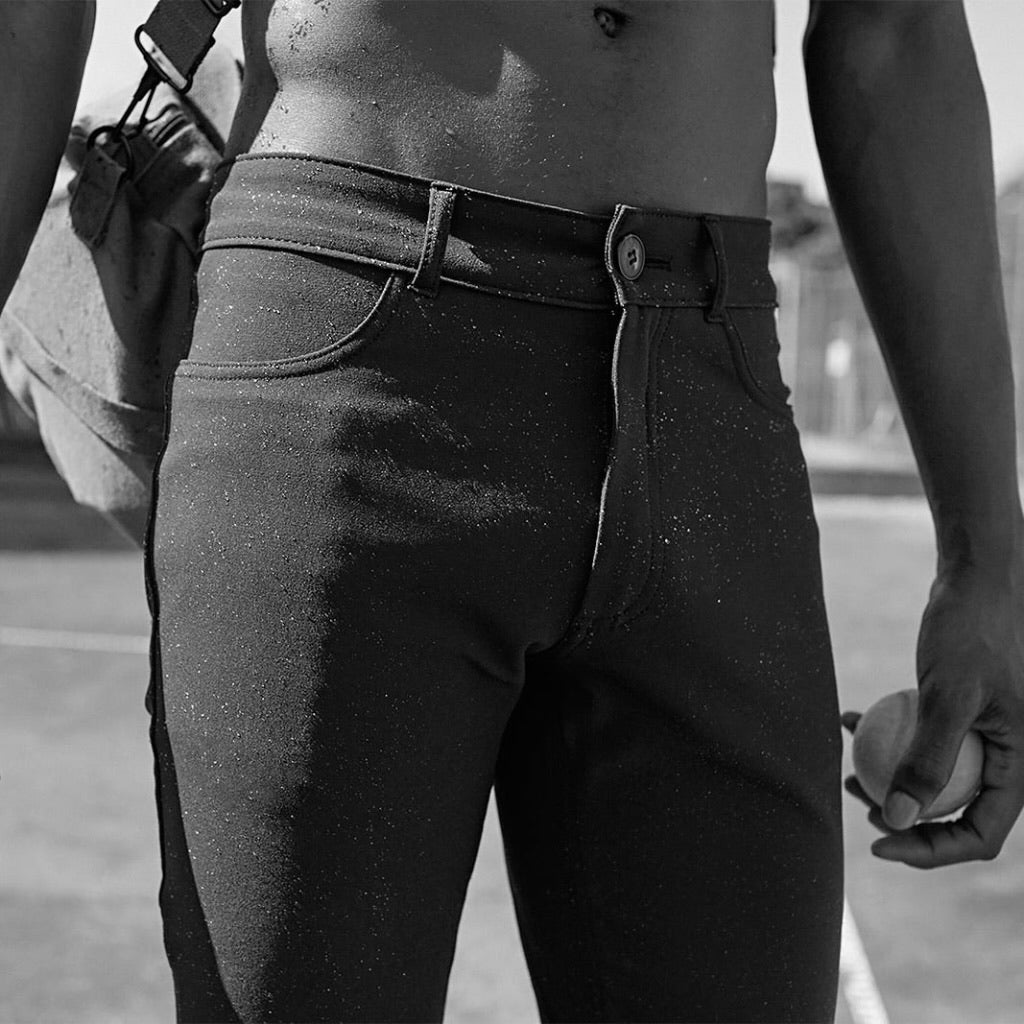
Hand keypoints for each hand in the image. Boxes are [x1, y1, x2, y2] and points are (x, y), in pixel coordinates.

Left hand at [842, 562, 1023, 866]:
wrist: (977, 580)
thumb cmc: (973, 632)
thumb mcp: (949, 697)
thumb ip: (928, 759)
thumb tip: (898, 818)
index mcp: (1017, 766)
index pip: (979, 834)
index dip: (930, 850)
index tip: (877, 841)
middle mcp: (1002, 757)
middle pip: (954, 811)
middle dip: (904, 817)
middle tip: (857, 799)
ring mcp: (980, 734)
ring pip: (933, 777)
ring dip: (889, 778)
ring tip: (848, 769)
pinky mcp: (957, 711)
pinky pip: (922, 739)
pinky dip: (887, 735)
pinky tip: (850, 718)